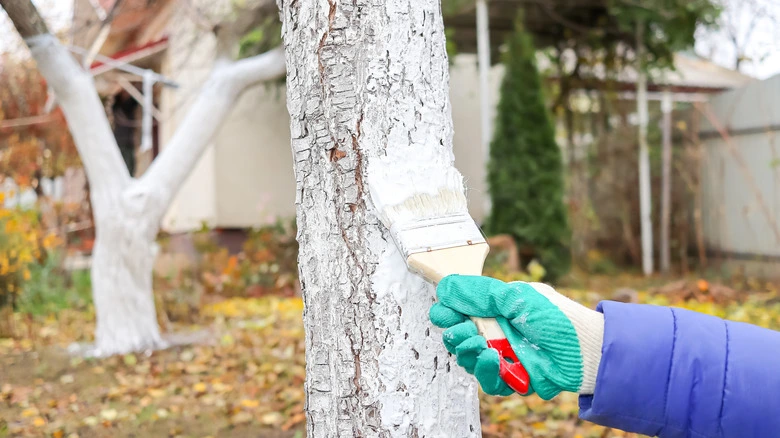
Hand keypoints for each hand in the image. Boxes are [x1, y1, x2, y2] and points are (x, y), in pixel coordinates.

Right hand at [429, 275, 603, 399]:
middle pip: (458, 337)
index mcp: (494, 308)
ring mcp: (502, 356)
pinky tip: (490, 360)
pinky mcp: (512, 379)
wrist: (587, 350)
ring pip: (468, 360)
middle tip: (466, 331)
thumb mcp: (515, 297)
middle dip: (456, 335)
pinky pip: (488, 382)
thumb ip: (479, 293)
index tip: (445, 314)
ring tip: (480, 346)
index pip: (458, 311)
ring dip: (468, 353)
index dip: (447, 313)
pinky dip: (485, 372)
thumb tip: (445, 285)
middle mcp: (495, 332)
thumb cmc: (557, 318)